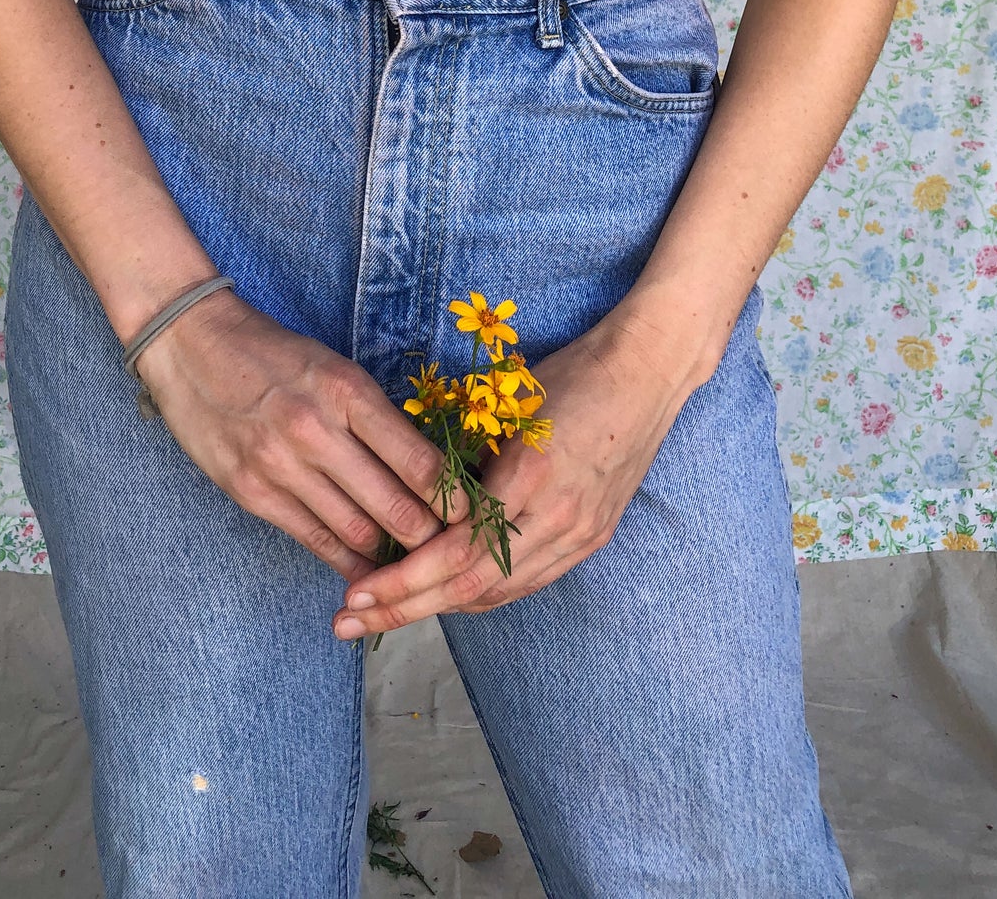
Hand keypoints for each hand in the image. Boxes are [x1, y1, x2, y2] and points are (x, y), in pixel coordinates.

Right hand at [136, 288, 470, 584]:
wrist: (192, 345)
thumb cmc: (274, 355)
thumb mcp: (335, 369)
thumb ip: (376, 418)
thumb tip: (428, 473)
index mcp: (348, 392)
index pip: (421, 463)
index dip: (456, 501)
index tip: (476, 517)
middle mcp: (316, 430)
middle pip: (395, 507)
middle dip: (432, 538)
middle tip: (455, 553)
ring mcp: (280, 465)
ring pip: (357, 532)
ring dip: (392, 555)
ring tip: (416, 563)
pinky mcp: (252, 491)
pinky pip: (314, 540)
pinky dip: (347, 561)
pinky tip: (368, 570)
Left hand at [329, 308, 706, 639]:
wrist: (646, 373)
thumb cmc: (570, 374)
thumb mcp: (506, 406)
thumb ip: (466, 458)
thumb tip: (413, 498)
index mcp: (528, 478)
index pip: (454, 552)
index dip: (402, 581)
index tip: (356, 593)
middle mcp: (558, 518)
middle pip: (471, 588)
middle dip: (405, 608)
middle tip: (350, 621)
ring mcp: (581, 534)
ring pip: (500, 593)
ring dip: (441, 608)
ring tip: (388, 613)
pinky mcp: (592, 538)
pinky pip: (529, 581)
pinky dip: (483, 592)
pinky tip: (448, 594)